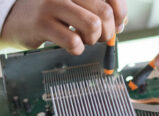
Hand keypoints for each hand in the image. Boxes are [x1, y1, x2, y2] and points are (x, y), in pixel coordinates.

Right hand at [0, 0, 126, 54]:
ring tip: (84, 39)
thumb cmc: (53, 13)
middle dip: (108, 31)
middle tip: (99, 37)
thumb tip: (121, 23)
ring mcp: (53, 5)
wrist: (17, 18)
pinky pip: (73, 42)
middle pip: (105, 13)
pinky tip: (72, 46)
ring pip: (92, 25)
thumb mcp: (78, 7)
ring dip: (93, 39)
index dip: (120, 13)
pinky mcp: (42, 23)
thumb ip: (99, 11)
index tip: (117, 25)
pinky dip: (77, 49)